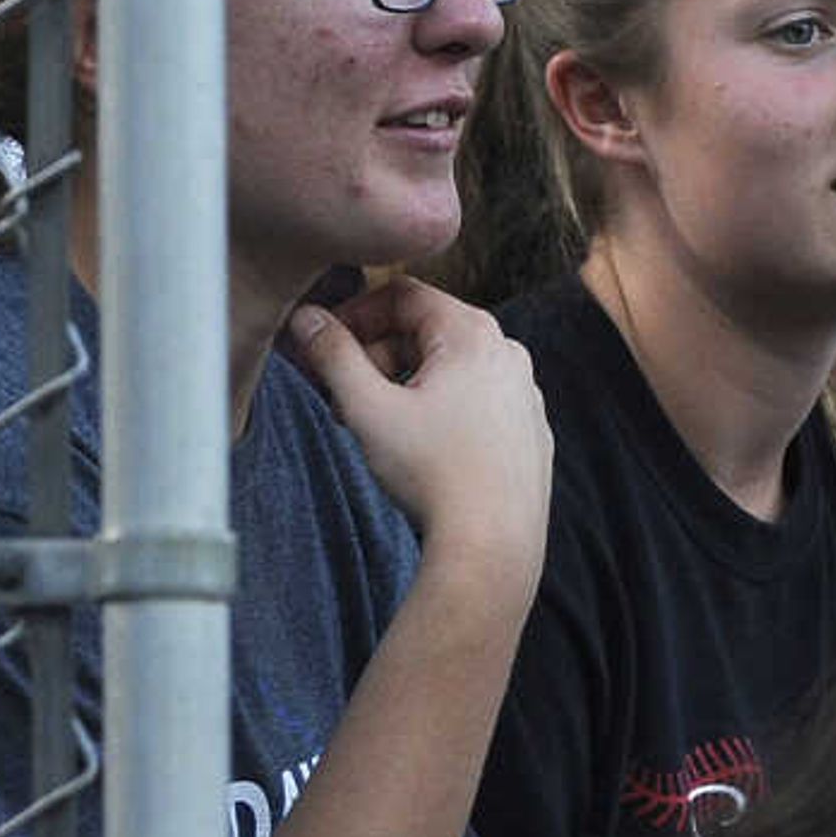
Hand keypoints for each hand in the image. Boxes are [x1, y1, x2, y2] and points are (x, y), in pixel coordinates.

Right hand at [280, 278, 549, 587]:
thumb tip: (307, 318)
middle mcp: (509, 354)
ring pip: (448, 368)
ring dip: (400, 384)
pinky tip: (412, 445)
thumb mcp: (367, 407)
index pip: (402, 295)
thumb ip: (332, 354)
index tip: (321, 346)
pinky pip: (474, 401)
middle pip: (426, 331)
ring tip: (368, 423)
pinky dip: (437, 409)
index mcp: (473, 335)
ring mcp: (525, 394)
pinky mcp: (529, 431)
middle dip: (373, 355)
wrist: (492, 541)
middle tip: (336, 393)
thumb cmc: (432, 472)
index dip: (353, 314)